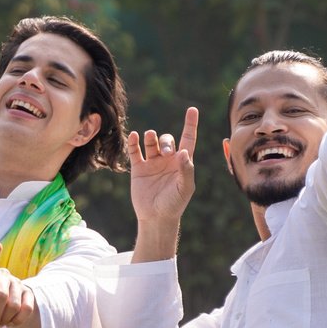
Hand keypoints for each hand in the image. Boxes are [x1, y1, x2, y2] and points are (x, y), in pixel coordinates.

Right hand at [126, 106, 197, 227]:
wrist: (156, 217)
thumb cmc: (174, 204)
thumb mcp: (185, 188)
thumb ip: (186, 169)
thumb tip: (183, 151)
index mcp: (182, 162)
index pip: (188, 138)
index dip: (190, 124)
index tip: (192, 110)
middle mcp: (167, 160)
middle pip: (167, 140)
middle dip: (166, 141)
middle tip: (166, 152)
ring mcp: (152, 163)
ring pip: (151, 142)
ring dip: (151, 137)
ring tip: (149, 137)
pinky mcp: (139, 169)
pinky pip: (135, 151)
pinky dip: (134, 142)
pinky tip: (135, 137)